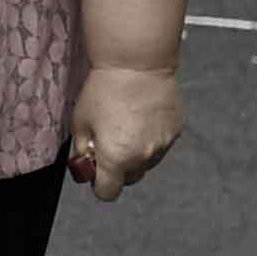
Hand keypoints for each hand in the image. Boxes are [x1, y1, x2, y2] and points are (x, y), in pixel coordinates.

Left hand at [67, 64, 183, 203]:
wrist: (136, 63)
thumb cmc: (105, 89)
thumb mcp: (80, 123)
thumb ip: (82, 151)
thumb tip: (85, 163)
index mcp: (116, 159)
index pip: (107, 192)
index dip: (99, 184)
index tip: (96, 172)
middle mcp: (143, 157)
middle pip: (129, 178)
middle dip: (118, 168)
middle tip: (110, 143)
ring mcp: (163, 145)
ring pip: (147, 162)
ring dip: (137, 153)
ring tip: (127, 125)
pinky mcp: (175, 131)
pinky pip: (161, 145)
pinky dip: (151, 138)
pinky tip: (142, 116)